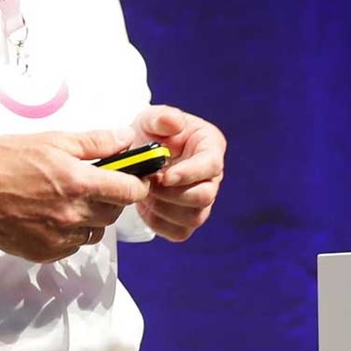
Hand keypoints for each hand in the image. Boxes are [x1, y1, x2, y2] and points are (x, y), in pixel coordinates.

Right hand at [0, 127, 149, 262]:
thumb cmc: (4, 160)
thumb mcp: (53, 141)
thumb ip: (95, 143)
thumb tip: (126, 139)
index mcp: (78, 183)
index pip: (130, 192)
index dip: (137, 183)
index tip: (134, 178)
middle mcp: (72, 215)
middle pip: (114, 213)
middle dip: (112, 198)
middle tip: (95, 183)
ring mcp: (59, 238)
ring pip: (95, 232)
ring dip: (92, 218)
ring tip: (71, 199)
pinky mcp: (45, 253)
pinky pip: (73, 246)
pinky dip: (71, 233)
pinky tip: (53, 215)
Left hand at [132, 105, 225, 241]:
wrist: (138, 154)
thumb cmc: (150, 133)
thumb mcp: (151, 118)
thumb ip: (162, 117)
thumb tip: (174, 124)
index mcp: (210, 146)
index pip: (211, 165)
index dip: (189, 173)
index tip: (164, 176)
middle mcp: (212, 176)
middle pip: (205, 196)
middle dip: (173, 193)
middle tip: (148, 183)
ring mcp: (202, 201)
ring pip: (194, 217)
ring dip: (164, 208)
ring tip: (144, 191)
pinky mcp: (187, 220)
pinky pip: (179, 232)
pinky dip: (159, 223)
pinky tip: (146, 205)